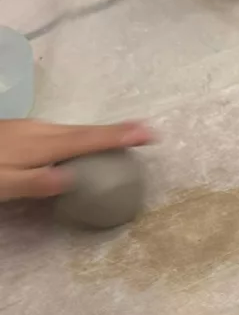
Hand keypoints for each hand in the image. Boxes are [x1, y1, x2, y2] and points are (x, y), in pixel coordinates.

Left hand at [0, 119, 150, 202]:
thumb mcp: (6, 185)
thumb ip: (38, 182)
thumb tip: (72, 178)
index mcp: (43, 145)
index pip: (89, 139)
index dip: (120, 136)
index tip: (149, 132)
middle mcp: (41, 131)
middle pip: (85, 131)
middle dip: (116, 131)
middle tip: (146, 132)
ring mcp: (30, 129)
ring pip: (72, 132)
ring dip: (98, 135)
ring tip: (120, 139)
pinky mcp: (21, 132)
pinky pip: (60, 134)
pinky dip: (78, 139)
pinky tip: (77, 146)